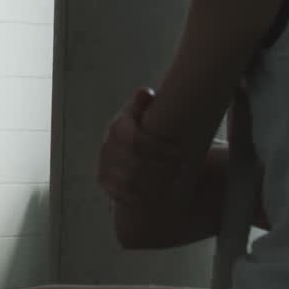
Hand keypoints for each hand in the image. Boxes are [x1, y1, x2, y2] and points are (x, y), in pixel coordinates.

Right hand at [97, 88, 185, 203]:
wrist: (136, 150)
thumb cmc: (146, 128)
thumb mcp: (146, 112)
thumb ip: (144, 103)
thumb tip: (144, 92)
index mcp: (117, 128)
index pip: (134, 140)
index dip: (158, 147)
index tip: (180, 150)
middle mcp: (107, 147)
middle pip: (133, 163)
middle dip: (162, 167)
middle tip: (184, 169)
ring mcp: (104, 166)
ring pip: (127, 181)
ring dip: (155, 184)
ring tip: (177, 183)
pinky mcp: (106, 182)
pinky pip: (120, 194)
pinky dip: (141, 196)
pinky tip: (159, 196)